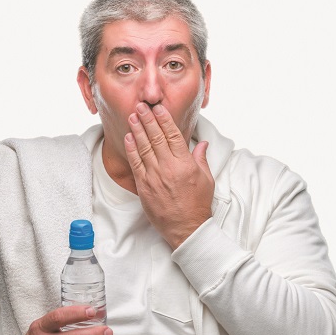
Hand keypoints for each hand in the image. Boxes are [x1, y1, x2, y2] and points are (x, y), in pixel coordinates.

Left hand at [124, 102, 213, 248]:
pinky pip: (136, 164)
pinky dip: (131, 149)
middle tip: (141, 106)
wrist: (187, 228)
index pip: (172, 135)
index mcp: (185, 164)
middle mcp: (168, 168)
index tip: (158, 108)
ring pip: (144, 148)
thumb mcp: (206, 179)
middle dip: (147, 120)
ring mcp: (154, 177)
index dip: (164, 120)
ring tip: (132, 116)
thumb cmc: (198, 205)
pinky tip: (128, 138)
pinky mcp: (144, 187)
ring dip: (137, 130)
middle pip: (156, 138)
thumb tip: (202, 144)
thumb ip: (201, 159)